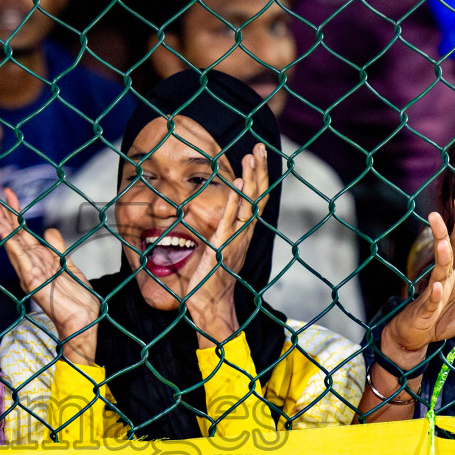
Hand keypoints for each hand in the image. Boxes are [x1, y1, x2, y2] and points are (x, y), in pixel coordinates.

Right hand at [0, 185, 100, 363]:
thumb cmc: (76, 297)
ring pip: (12, 244)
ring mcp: (29, 273)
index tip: (7, 192)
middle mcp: (29, 264)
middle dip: (1, 212)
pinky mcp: (33, 282)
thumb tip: (49, 231)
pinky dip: (11, 245)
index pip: (22, 230)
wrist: (84, 318)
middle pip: (12, 233)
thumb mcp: (67, 265)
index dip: (14, 211)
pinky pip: (21, 260)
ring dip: (2, 225)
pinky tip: (3, 232)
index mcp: (37, 258)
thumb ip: (56, 249)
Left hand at [186, 144, 268, 345]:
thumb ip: (208, 235)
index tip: (257, 157)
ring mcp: (236, 240)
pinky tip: (239, 185)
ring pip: (250, 204)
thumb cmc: (206, 282)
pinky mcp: (224, 247)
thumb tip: (193, 223)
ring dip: (252, 179)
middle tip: (260, 147)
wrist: (210, 307)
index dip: (257, 178)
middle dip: (260, 170)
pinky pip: (232, 221)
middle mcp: (243, 234)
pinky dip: (236, 202)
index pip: (254, 200)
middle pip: (258, 196)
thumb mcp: (211, 252)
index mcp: (240, 234)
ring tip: (253, 157)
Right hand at [381, 197, 454, 366]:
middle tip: (434, 215)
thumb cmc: (445, 315)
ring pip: (437, 273)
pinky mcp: (425, 311)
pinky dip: (434, 296)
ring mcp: (433, 293)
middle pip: (445, 252)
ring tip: (442, 245)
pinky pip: (431, 302)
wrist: (419, 336)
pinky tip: (438, 289)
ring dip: (440, 259)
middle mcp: (445, 277)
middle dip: (441, 233)